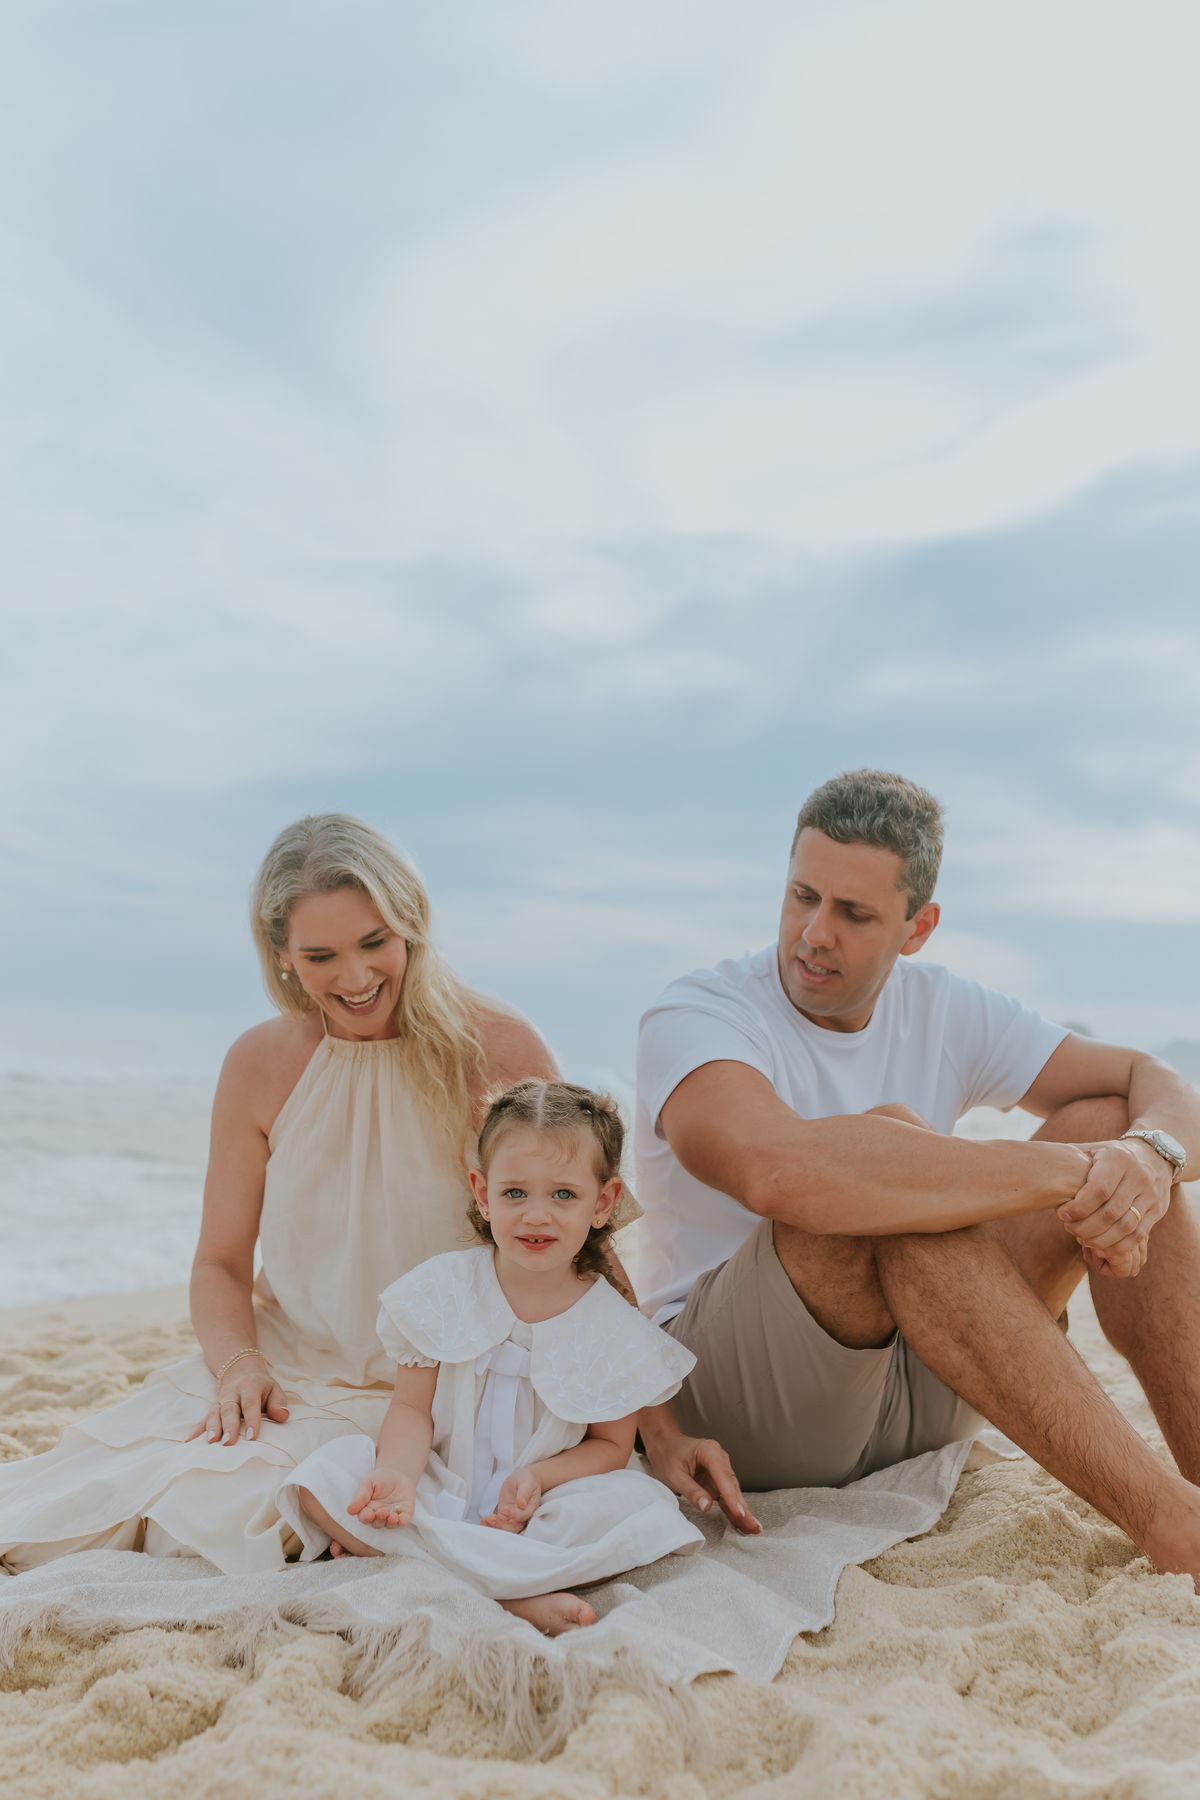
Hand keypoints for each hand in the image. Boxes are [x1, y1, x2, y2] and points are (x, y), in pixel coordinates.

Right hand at [187, 1359, 289, 1444]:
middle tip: (229, 1443)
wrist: (241, 1370)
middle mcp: (233, 1391)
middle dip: (229, 1426)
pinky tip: (189, 1441)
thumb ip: (279, 1403)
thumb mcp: (275, 1389)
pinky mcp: (213, 1407)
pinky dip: (196, 1429)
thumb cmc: (262, 1387)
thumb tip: (282, 1416)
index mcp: (250, 1385)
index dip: (252, 1421)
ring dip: (212, 1428)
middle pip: (229, 1409)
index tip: (252, 1438)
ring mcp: (220, 1399)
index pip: (251, 1404)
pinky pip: (203, 1418)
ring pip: (214, 1413)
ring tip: (211, 1442)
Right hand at [347, 1467, 416, 1527]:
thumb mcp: (368, 1483)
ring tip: (392, 1515)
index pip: (364, 1517)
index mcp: (367, 1509)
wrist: (397, 1473)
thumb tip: (349, 1511)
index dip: (366, 1518)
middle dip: (379, 1519)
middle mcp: (379, 1515)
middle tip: (383, 1511)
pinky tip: (402, 1519)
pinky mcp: (405, 1513)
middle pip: (377, 1523)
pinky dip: (403, 1521)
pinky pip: (403, 1520)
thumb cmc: (379, 1479)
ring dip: (391, 1522)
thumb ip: (360, 1496)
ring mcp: (392, 1515)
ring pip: (389, 1525)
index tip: (369, 1514)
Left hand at [481, 1468, 541, 1531]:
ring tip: (485, 1521)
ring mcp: (512, 1517)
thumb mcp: (527, 1482)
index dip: (513, 1515)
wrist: (523, 1479)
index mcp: (530, 1507)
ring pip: (505, 1527)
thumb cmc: (527, 1479)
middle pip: (514, 1527)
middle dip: (502, 1525)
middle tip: (491, 1519)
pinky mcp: (504, 1515)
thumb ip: (525, 1492)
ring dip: (495, 1527)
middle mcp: (522, 1516)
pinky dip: (490, 1524)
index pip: (523, 1516)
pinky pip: (498, 1522)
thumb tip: (522, 1504)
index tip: (503, 1509)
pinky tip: (483, 1521)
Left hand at [640, 1412, 760, 1534]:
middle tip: (754, 1526)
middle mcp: (718, 1458)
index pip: (723, 1476)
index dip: (731, 1496)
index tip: (739, 1512)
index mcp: (709, 1451)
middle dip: (742, 1507)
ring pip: (732, 1492)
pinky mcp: (716, 1478)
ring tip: (752, 1528)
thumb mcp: (674, 1474)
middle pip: (732, 1485)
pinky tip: (742, 1521)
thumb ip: (692, 1490)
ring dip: (741, 1511)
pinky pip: (725, 1495)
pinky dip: (732, 1508)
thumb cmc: (667, 1454)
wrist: (663, 1442)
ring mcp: (719, 1468)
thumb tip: (707, 1507)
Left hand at [1056, 1138, 1172, 1277]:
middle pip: (1110, 1212)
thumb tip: (1043, 1167)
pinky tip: (1102, 1248)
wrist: (1154, 1155)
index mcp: (1119, 1158)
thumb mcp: (1094, 1149)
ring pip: (1125, 1227)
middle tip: (1070, 1230)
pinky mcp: (1157, 1211)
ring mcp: (1150, 1195)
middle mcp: (1138, 1176)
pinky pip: (1138, 1235)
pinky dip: (1118, 1246)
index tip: (1062, 1214)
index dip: (1079, 1207)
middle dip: (1086, 1227)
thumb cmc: (1112, 1155)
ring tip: (1083, 1240)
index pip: (1099, 1189)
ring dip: (1101, 1240)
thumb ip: (1073, 1158)